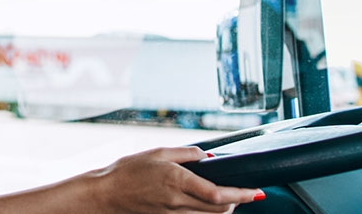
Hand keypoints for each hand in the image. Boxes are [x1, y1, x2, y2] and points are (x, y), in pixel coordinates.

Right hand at [89, 147, 262, 213]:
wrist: (105, 195)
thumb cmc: (127, 171)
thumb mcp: (157, 152)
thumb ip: (186, 153)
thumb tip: (207, 156)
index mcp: (177, 181)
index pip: (218, 194)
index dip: (242, 194)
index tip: (256, 191)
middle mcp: (178, 202)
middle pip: (220, 210)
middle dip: (238, 202)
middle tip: (247, 191)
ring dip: (224, 208)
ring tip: (230, 196)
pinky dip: (208, 212)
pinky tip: (208, 203)